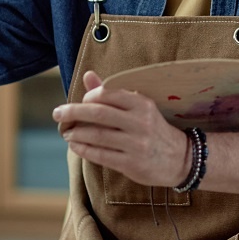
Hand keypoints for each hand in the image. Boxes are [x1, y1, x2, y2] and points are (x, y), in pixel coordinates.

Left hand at [54, 70, 190, 186]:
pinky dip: (83, 149)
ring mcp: (136, 144)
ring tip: (66, 132)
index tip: (80, 102)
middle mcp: (140, 122)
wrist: (181, 158)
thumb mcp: (139, 108)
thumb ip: (111, 93)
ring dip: (75, 133)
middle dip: (73, 112)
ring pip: (97, 136)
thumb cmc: (153, 129)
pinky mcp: (132, 164)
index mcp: (142, 104)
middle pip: (98, 114)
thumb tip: (88, 75)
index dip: (88, 97)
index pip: (107, 95)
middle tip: (57, 113)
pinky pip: (100, 155)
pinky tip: (75, 146)